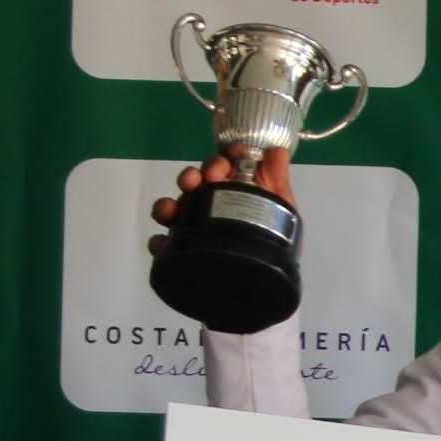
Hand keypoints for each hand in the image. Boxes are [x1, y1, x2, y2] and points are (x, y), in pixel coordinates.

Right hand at [148, 144, 295, 256]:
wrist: (261, 291)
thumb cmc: (271, 244)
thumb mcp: (280, 209)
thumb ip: (277, 181)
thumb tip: (277, 149)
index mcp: (231, 190)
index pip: (223, 166)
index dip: (225, 157)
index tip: (232, 156)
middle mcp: (209, 205)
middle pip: (195, 183)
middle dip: (195, 175)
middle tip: (205, 177)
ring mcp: (193, 228)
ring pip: (173, 211)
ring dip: (168, 205)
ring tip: (172, 210)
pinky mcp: (182, 254)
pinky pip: (165, 247)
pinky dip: (160, 243)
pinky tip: (163, 244)